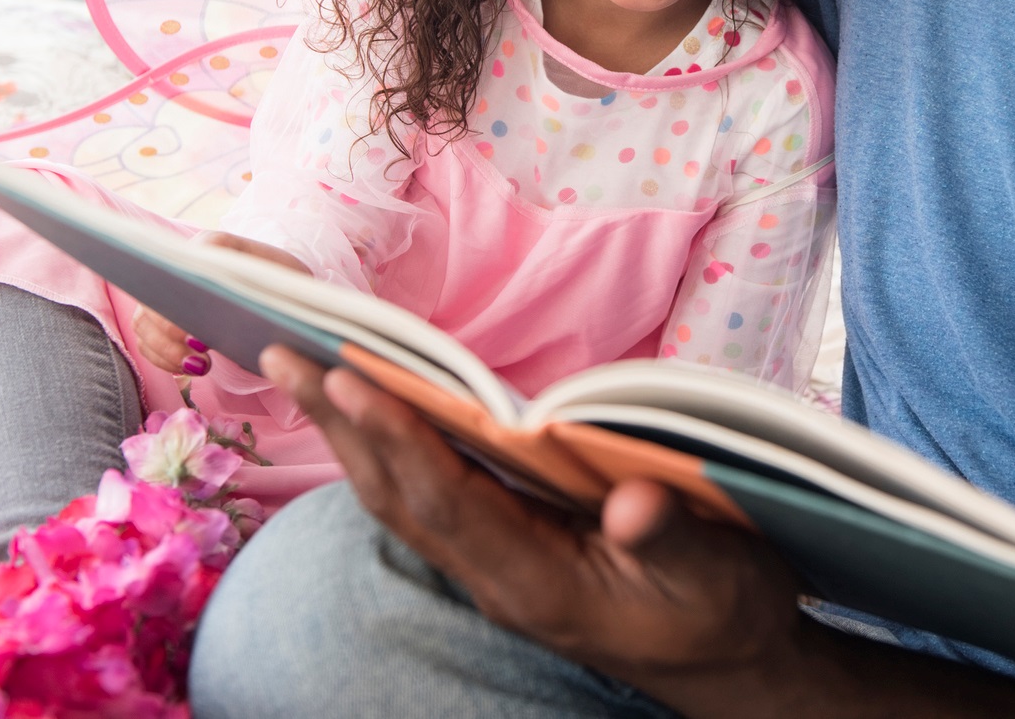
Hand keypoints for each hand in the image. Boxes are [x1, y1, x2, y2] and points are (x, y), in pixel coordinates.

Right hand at [134, 232, 312, 375]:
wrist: (277, 284)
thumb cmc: (285, 281)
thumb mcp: (290, 280)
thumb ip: (274, 288)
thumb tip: (250, 313)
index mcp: (214, 245)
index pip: (186, 262)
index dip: (184, 296)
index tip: (200, 332)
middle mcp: (181, 262)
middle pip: (154, 297)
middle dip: (170, 333)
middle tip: (201, 357)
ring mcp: (167, 289)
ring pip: (144, 321)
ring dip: (166, 350)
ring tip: (201, 366)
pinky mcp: (162, 316)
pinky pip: (147, 340)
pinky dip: (163, 358)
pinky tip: (189, 369)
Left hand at [259, 347, 1014, 716]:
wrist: (730, 664)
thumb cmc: (726, 611)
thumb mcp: (717, 576)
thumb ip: (670, 540)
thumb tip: (630, 505)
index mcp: (538, 583)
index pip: (447, 503)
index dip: (399, 439)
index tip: (350, 376)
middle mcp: (497, 578)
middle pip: (399, 497)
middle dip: (343, 423)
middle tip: (283, 349)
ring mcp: (494, 568)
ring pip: (401, 498)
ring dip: (351, 433)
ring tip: (301, 366)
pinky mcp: (503, 552)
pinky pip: (425, 497)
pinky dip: (387, 448)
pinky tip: (369, 410)